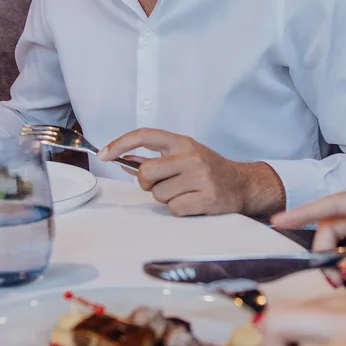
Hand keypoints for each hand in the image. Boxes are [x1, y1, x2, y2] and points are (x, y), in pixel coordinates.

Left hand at [100, 128, 284, 215]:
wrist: (242, 184)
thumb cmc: (208, 169)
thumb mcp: (185, 154)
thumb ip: (158, 156)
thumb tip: (122, 159)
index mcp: (182, 142)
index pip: (145, 135)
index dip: (120, 143)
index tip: (103, 154)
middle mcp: (191, 156)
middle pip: (146, 172)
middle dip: (146, 183)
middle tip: (160, 184)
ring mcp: (200, 177)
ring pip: (159, 195)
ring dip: (166, 198)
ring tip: (184, 192)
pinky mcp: (207, 198)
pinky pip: (174, 209)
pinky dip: (180, 209)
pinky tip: (193, 202)